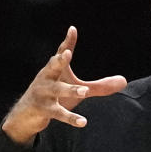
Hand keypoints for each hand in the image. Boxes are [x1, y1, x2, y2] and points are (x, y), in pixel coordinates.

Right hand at [1, 26, 126, 143]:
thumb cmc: (54, 96)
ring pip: (58, 91)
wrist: (25, 114)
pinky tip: (83, 122)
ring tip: (84, 91)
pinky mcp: (44, 109)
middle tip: (67, 54)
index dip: (67, 41)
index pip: (61, 53)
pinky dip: (71, 118)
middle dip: (60, 60)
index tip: (72, 30)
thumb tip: (124, 81)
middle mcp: (46, 78)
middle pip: (53, 66)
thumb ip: (99, 86)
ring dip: (71, 90)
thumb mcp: (75, 89)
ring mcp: (43, 94)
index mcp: (53, 69)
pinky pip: (59, 113)